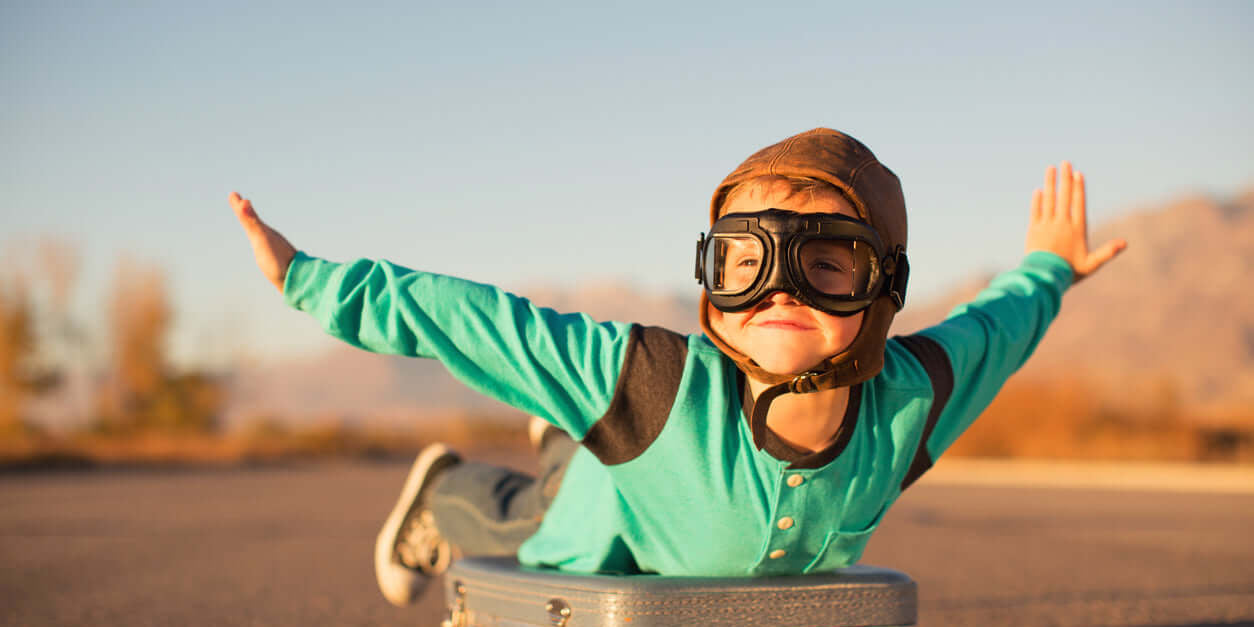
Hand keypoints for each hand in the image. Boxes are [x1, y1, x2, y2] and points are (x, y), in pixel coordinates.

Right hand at [230, 192, 296, 292]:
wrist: (297, 278)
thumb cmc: (277, 258)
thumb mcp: (261, 238)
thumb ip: (252, 221)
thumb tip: (244, 201)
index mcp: (262, 232)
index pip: (248, 216)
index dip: (240, 206)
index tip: (233, 194)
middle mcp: (268, 237)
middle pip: (254, 222)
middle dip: (245, 212)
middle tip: (239, 201)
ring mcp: (273, 247)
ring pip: (261, 233)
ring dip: (254, 225)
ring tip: (250, 220)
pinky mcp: (275, 258)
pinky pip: (266, 244)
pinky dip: (261, 239)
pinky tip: (264, 244)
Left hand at [1025, 161, 1126, 282]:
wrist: (1044, 278)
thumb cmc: (1070, 272)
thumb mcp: (1091, 264)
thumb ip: (1107, 252)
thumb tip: (1125, 243)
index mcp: (1076, 229)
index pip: (1078, 203)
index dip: (1078, 188)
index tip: (1078, 174)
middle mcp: (1062, 223)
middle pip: (1064, 196)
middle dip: (1065, 179)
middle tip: (1065, 163)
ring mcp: (1046, 225)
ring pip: (1048, 199)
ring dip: (1050, 183)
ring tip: (1050, 168)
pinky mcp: (1034, 230)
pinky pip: (1036, 211)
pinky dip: (1037, 200)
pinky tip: (1038, 190)